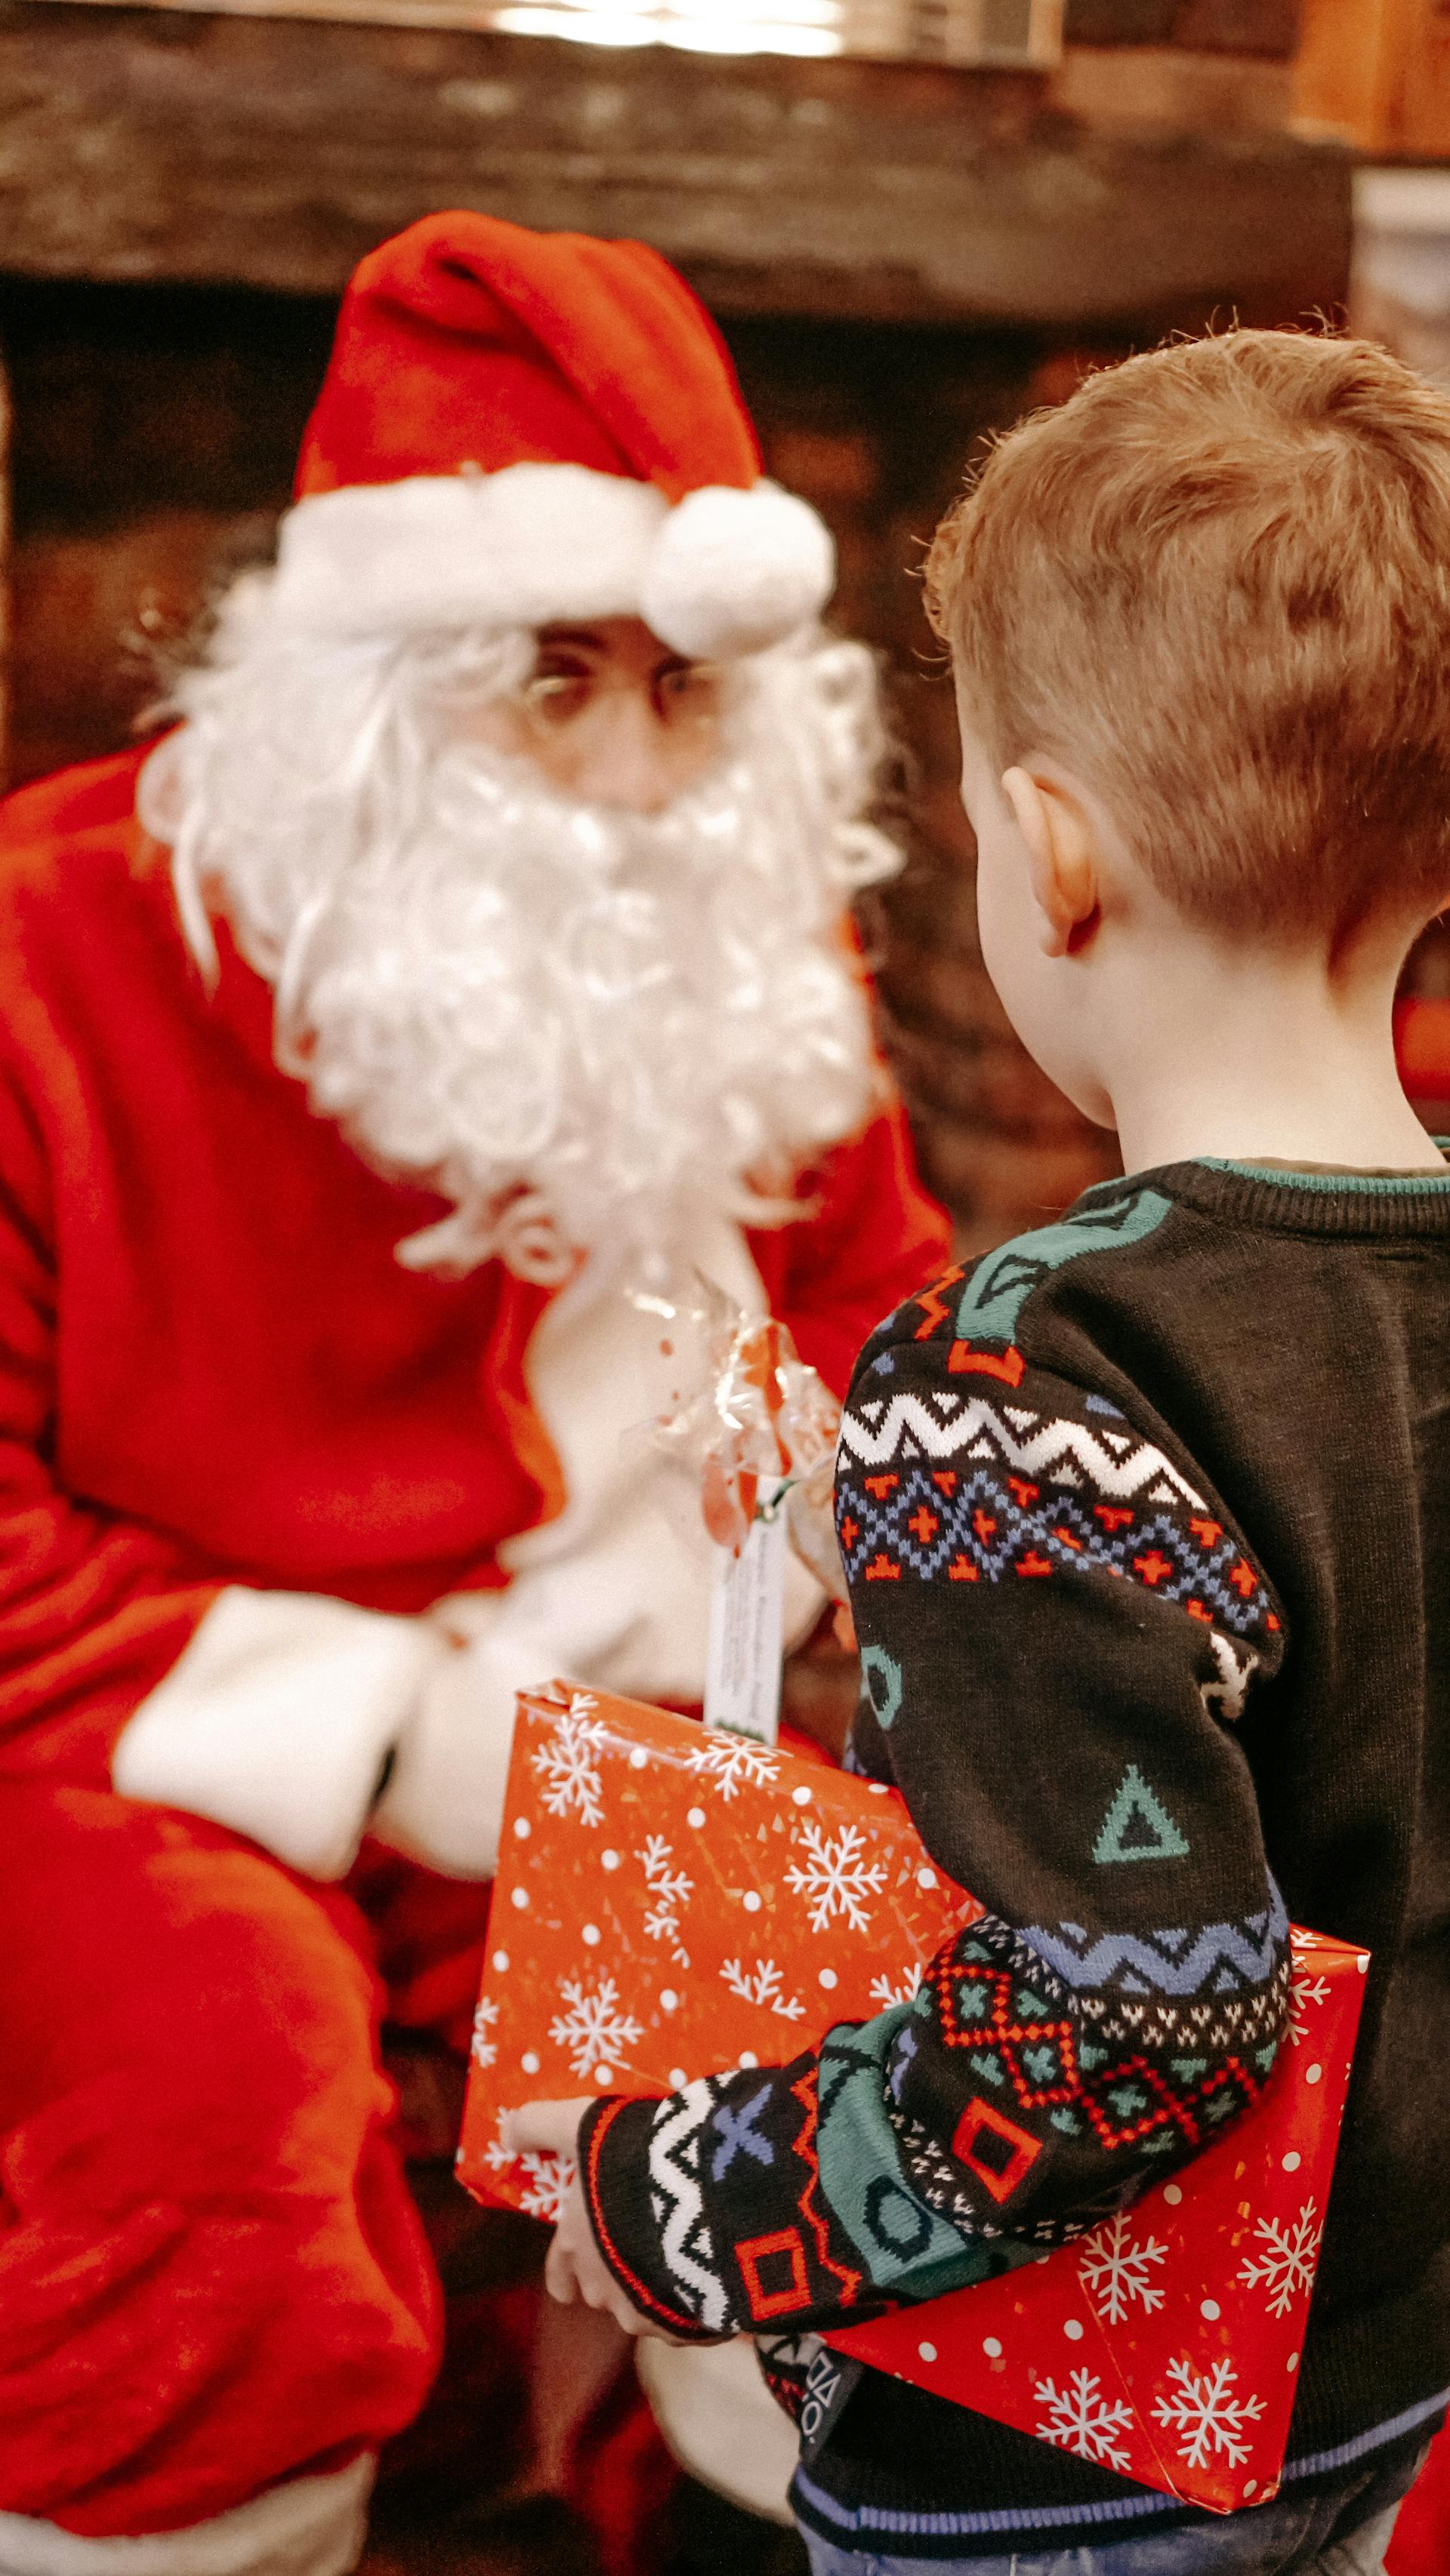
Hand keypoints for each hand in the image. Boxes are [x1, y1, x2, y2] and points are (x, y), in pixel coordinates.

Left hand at [505, 2098, 690, 2343]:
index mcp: (575, 2248)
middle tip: (645, 2239)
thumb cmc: (631, 2164)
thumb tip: (506, 2133)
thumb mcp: (580, 2125)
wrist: (703, 2201)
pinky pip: (689, 2319)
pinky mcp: (687, 2328)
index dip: (569, 2270)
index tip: (584, 2262)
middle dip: (619, 2275)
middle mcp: (602, 2291)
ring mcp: (645, 2316)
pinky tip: (715, 2269)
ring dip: (659, 2288)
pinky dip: (697, 2299)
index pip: (560, 2278)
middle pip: (604, 2293)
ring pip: (646, 2309)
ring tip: (688, 2248)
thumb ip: (539, 2125)